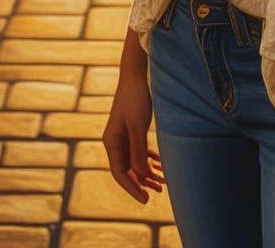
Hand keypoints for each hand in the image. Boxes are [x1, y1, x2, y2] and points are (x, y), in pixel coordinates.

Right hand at [102, 72, 164, 203]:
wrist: (136, 75)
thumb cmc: (135, 99)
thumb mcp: (137, 126)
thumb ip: (138, 152)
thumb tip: (141, 175)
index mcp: (111, 142)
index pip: (120, 173)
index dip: (132, 188)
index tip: (146, 200)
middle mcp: (115, 142)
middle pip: (128, 170)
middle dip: (142, 182)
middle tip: (158, 192)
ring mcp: (124, 136)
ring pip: (135, 162)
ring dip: (148, 173)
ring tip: (163, 182)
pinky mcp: (133, 130)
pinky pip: (140, 151)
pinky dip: (150, 160)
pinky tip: (160, 166)